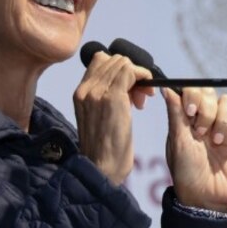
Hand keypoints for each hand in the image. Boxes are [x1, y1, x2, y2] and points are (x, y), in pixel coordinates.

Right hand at [73, 53, 154, 184]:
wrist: (101, 169)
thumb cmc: (105, 148)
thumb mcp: (97, 117)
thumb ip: (104, 96)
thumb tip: (127, 80)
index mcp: (80, 93)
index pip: (100, 59)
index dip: (119, 68)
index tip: (130, 87)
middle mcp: (85, 89)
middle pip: (114, 59)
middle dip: (131, 72)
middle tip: (140, 95)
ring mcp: (97, 92)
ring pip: (123, 63)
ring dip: (139, 76)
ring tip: (141, 100)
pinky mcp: (113, 98)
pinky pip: (131, 71)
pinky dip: (144, 77)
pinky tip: (146, 96)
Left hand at [163, 87, 226, 211]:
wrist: (207, 196)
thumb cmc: (187, 171)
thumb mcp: (178, 142)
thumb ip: (175, 113)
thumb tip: (164, 87)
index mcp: (185, 117)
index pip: (191, 90)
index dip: (192, 96)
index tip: (190, 111)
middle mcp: (203, 117)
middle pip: (209, 92)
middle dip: (206, 110)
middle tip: (201, 132)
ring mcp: (222, 124)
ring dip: (222, 118)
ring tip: (217, 141)